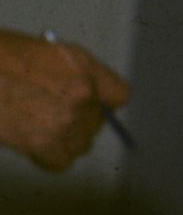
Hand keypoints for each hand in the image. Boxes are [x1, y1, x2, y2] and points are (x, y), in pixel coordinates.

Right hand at [0, 31, 130, 174]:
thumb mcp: (39, 53)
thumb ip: (64, 74)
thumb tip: (71, 95)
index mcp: (82, 63)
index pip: (117, 94)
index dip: (101, 105)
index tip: (90, 110)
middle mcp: (82, 90)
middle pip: (96, 123)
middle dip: (77, 125)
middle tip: (51, 122)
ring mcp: (66, 118)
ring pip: (80, 145)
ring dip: (63, 143)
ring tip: (39, 132)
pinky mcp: (44, 142)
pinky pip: (60, 161)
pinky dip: (48, 159)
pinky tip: (33, 148)